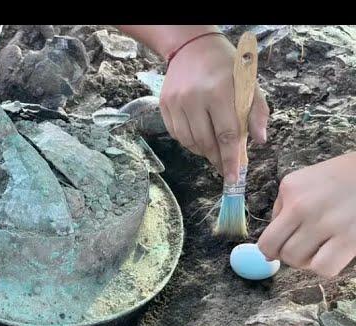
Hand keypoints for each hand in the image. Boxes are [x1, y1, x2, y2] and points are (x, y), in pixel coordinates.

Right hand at [159, 33, 269, 183]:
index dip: (231, 159)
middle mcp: (195, 98)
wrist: (191, 47)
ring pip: (190, 142)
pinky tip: (200, 137)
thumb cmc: (226, 66)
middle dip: (218, 159)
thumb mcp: (249, 83)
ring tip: (214, 150)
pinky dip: (190, 142)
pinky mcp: (164, 106)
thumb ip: (256, 111)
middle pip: (207, 142)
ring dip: (204, 151)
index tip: (234, 178)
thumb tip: (259, 140)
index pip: (227, 134)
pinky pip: (177, 134)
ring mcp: (176, 103)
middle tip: (225, 169)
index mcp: (220, 91)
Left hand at [258, 152, 355, 277]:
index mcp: (290, 189)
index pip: (266, 238)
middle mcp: (303, 206)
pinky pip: (323, 268)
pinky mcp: (350, 237)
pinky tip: (334, 253)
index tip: (285, 246)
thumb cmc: (342, 179)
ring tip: (321, 247)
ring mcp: (326, 222)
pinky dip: (325, 267)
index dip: (274, 249)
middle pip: (279, 252)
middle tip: (304, 247)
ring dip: (307, 261)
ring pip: (297, 261)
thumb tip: (269, 250)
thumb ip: (283, 209)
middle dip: (288, 256)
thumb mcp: (305, 182)